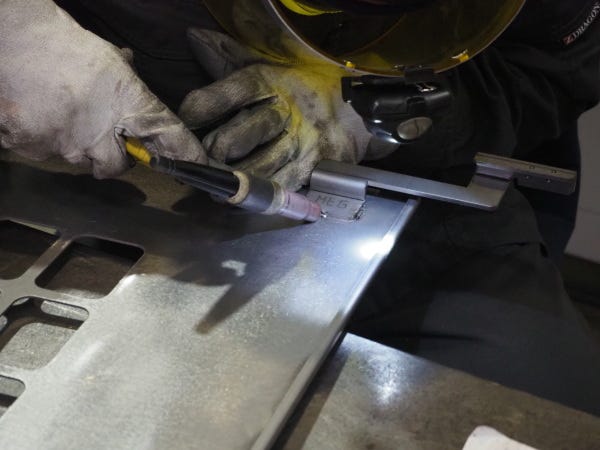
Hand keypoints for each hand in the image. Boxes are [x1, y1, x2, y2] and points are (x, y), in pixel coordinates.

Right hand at [0, 0, 205, 177]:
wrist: (15, 37)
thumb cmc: (66, 45)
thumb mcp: (110, 61)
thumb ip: (127, 83)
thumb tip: (135, 79)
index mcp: (129, 106)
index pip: (171, 136)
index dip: (187, 155)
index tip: (201, 168)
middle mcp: (101, 135)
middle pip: (116, 167)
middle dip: (111, 156)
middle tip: (98, 132)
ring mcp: (66, 145)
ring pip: (78, 160)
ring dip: (74, 144)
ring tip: (60, 111)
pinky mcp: (33, 149)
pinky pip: (43, 153)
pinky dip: (41, 138)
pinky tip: (38, 113)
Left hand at [178, 28, 370, 190]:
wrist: (356, 109)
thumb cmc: (302, 88)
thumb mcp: (270, 65)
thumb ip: (229, 57)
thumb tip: (194, 38)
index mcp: (271, 81)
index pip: (232, 92)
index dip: (203, 107)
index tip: (186, 119)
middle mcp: (285, 111)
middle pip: (240, 136)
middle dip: (215, 151)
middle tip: (199, 161)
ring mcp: (301, 141)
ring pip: (258, 167)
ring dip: (233, 180)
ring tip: (217, 186)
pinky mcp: (315, 166)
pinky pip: (282, 186)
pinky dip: (260, 195)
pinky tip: (244, 197)